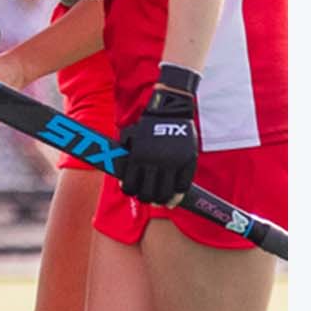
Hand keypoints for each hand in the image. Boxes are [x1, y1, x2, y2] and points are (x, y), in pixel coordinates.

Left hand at [120, 80, 199, 204]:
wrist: (170, 108)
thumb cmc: (147, 124)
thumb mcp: (130, 139)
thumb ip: (126, 160)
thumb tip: (124, 183)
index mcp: (138, 157)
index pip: (130, 187)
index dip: (131, 192)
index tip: (135, 192)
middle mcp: (154, 162)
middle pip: (148, 194)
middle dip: (147, 199)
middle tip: (149, 197)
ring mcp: (172, 162)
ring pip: (165, 194)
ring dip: (162, 200)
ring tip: (162, 201)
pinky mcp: (187, 161)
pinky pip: (183, 186)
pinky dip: (178, 195)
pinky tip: (175, 196)